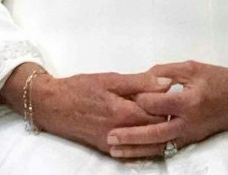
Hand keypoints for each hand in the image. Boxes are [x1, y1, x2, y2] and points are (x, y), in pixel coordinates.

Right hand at [17, 67, 171, 150]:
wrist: (51, 105)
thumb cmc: (78, 88)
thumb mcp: (109, 79)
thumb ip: (139, 82)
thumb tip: (166, 83)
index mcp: (125, 112)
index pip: (160, 115)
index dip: (171, 106)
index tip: (176, 98)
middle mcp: (122, 132)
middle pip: (156, 131)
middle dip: (165, 120)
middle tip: (171, 107)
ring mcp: (115, 144)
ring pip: (146, 143)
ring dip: (156, 133)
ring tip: (159, 119)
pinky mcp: (107, 149)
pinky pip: (133, 150)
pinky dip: (142, 142)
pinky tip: (144, 131)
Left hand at [105, 56, 227, 158]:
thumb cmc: (218, 79)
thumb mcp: (191, 67)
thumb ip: (164, 72)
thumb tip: (141, 78)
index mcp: (189, 101)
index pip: (156, 104)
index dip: (139, 99)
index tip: (126, 95)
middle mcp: (190, 122)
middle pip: (155, 133)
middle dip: (131, 136)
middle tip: (110, 136)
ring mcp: (192, 134)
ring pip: (160, 146)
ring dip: (137, 150)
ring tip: (115, 151)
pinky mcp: (193, 139)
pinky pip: (169, 148)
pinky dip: (151, 151)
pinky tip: (135, 152)